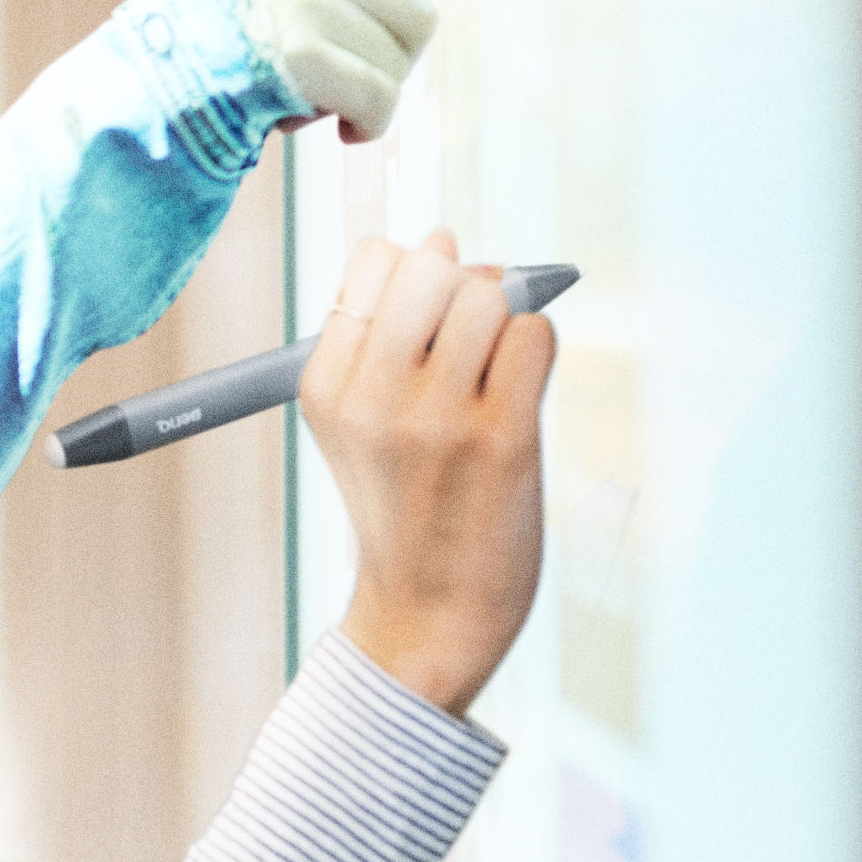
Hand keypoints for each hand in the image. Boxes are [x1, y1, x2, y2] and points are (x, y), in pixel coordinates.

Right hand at [229, 0, 518, 140]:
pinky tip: (331, 126)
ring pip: (399, 67)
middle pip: (418, 18)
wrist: (153, 90)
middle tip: (329, 81)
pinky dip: (365, 127)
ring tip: (301, 96)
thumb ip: (335, 12)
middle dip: (388, 64)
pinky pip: (380, 104)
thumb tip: (372, 90)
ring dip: (366, 99)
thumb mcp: (274, 11)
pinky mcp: (307, 50)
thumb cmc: (215, 62)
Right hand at [297, 229, 555, 715]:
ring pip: (487, 295)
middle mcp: (374, 397)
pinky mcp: (504, 438)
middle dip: (463, 279)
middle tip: (472, 325)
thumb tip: (448, 246)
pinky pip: (534, 337)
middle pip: (431, 264)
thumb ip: (378, 344)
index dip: (415, 267)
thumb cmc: (405, 510)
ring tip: (496, 365)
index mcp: (326, 388)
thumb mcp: (354, 429)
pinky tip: (519, 389)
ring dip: (503, 316)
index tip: (430, 307)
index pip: (374, 262)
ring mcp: (440, 418)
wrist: (428, 615)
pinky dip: (535, 347)